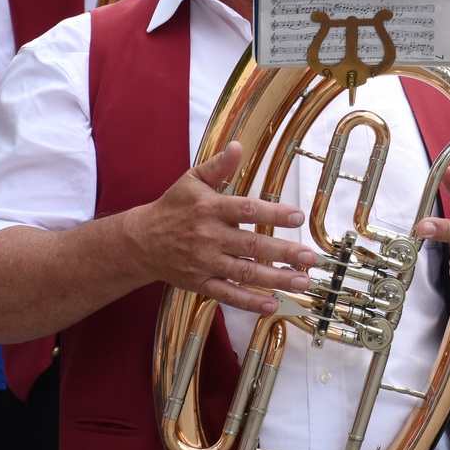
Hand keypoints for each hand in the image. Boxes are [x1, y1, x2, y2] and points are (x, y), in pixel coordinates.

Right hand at [122, 142, 315, 316]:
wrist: (140, 241)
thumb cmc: (172, 207)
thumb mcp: (192, 180)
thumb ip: (218, 166)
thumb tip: (238, 145)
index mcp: (209, 208)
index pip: (247, 210)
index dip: (274, 214)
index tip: (298, 217)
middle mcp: (208, 236)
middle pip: (252, 246)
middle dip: (284, 252)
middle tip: (310, 256)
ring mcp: (204, 262)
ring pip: (245, 273)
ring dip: (276, 279)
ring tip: (302, 280)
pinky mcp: (200, 282)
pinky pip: (227, 294)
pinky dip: (249, 302)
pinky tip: (273, 303)